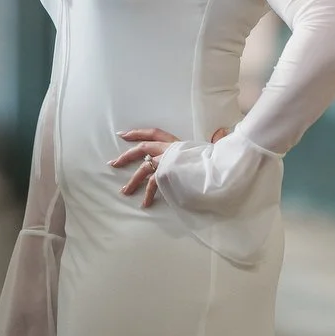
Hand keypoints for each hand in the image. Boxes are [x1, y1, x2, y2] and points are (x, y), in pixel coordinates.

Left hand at [109, 126, 230, 207]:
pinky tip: (145, 203)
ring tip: (124, 191)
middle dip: (126, 156)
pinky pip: (152, 184)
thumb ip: (209, 143)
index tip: (123, 134)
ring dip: (132, 180)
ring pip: (143, 169)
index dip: (138, 132)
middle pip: (142, 149)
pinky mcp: (166, 175)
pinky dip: (148, 195)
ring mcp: (166, 163)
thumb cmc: (215, 159)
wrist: (216, 168)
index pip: (154, 133)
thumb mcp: (209, 149)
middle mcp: (168, 150)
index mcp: (176, 143)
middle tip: (113, 163)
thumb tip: (221, 132)